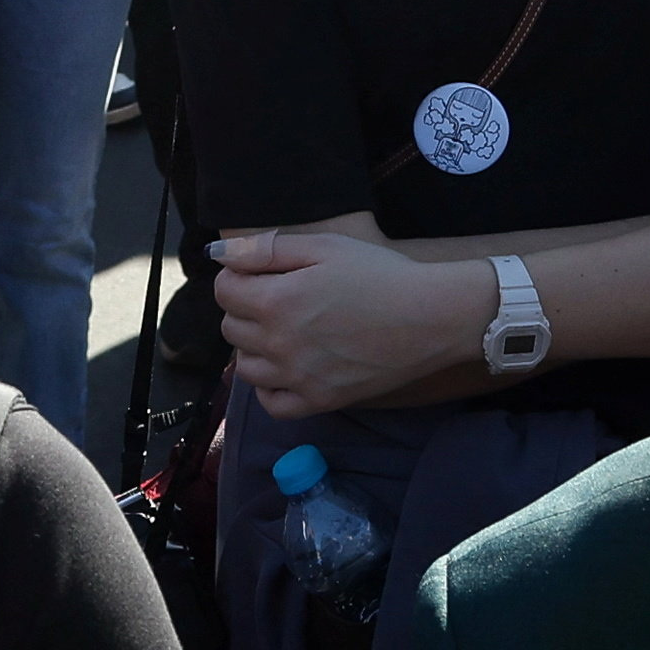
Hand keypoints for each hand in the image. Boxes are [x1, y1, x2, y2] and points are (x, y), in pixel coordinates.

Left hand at [211, 224, 487, 415]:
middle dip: (245, 308)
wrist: (430, 318)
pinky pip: (271, 403)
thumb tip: (219, 254)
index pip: (224, 291)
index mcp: (277, 301)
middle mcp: (278, 344)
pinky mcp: (318, 401)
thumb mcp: (325, 246)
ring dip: (253, 346)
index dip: (238, 276)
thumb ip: (267, 249)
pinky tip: (287, 368)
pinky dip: (270, 387)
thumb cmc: (380, 274)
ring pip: (245, 367)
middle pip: (231, 328)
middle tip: (278, 297)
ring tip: (283, 331)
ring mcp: (297, 378)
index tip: (263, 273)